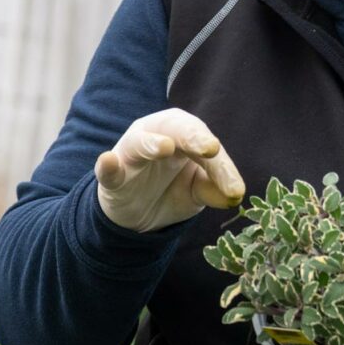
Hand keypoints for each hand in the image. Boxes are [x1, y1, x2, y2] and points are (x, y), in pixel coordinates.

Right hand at [94, 108, 244, 231]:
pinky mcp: (111, 176)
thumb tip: (234, 197)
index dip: (223, 167)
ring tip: (165, 147)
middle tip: (211, 150)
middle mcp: (157, 134)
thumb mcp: (196, 191)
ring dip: (152, 143)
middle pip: (178, 129)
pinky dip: (108, 165)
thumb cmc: (171, 188)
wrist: (136, 215)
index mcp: (183, 135)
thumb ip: (213, 190)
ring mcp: (130, 154)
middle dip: (195, 138)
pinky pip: (108, 169)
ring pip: (140, 142)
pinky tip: (108, 162)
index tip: (235, 189)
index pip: (206, 144)